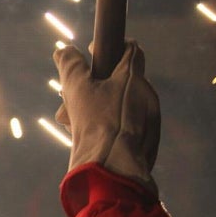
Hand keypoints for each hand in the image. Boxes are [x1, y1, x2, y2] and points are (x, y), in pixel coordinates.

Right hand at [54, 42, 159, 195]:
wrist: (113, 170)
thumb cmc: (95, 124)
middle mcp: (147, 96)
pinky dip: (108, 128)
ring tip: (72, 123)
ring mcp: (150, 120)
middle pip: (119, 81)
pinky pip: (126, 127)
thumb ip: (70, 65)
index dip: (110, 46)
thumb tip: (64, 51)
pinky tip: (87, 139)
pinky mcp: (148, 142)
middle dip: (93, 86)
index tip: (92, 53)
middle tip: (70, 97)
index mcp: (133, 77)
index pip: (130, 48)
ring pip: (120, 106)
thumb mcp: (76, 89)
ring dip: (96, 108)